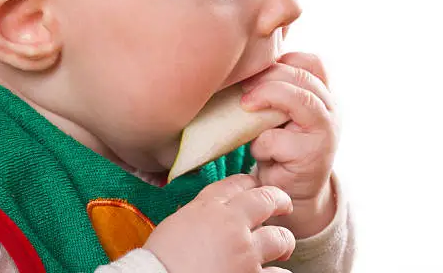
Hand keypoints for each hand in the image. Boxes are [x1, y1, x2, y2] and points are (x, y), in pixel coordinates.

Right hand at [144, 174, 294, 272]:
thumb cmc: (158, 261)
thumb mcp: (174, 226)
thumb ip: (198, 215)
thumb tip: (209, 215)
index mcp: (207, 208)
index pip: (236, 184)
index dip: (250, 182)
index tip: (256, 185)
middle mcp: (231, 225)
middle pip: (267, 200)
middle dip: (280, 201)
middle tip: (284, 205)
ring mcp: (244, 252)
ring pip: (280, 238)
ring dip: (283, 242)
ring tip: (283, 246)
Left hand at [241, 52, 339, 237]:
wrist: (293, 192)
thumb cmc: (282, 147)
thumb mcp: (282, 114)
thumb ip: (278, 91)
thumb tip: (246, 67)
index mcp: (324, 95)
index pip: (313, 63)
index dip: (285, 60)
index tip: (259, 70)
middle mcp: (331, 110)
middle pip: (301, 76)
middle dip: (267, 77)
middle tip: (242, 88)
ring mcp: (325, 133)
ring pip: (297, 99)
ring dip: (266, 97)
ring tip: (245, 107)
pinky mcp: (310, 157)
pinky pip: (275, 139)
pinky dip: (260, 144)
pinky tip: (262, 154)